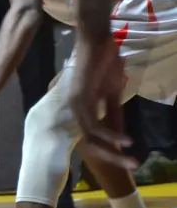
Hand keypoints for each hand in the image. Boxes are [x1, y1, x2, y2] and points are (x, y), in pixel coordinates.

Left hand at [69, 34, 135, 168]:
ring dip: (113, 150)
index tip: (129, 161)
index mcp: (82, 109)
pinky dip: (111, 135)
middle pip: (90, 143)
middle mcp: (75, 109)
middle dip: (112, 157)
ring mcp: (76, 104)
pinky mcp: (81, 97)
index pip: (93, 138)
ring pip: (91, 137)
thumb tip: (120, 134)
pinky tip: (127, 140)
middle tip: (133, 167)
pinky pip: (94, 124)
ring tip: (132, 158)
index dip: (110, 152)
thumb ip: (113, 113)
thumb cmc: (104, 63)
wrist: (97, 41)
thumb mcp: (112, 93)